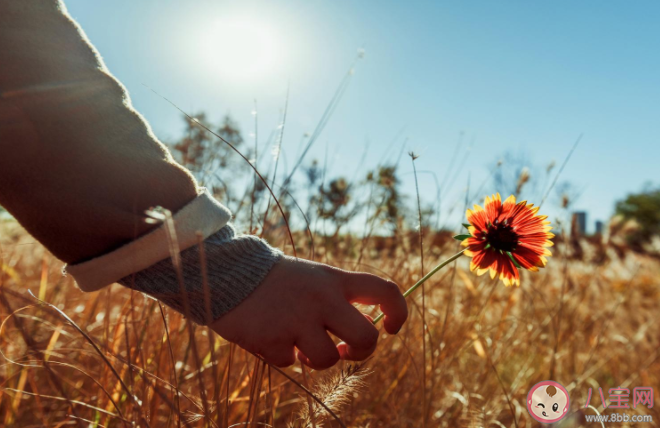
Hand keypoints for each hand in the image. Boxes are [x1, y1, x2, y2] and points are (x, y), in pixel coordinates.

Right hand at [210, 255, 407, 369]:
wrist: (229, 273)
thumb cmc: (277, 280)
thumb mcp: (313, 277)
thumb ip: (338, 299)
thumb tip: (359, 336)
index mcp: (334, 280)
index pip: (384, 290)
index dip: (398, 313)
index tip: (389, 328)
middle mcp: (322, 299)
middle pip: (366, 338)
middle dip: (361, 352)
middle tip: (345, 350)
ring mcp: (298, 320)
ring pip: (327, 360)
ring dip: (316, 358)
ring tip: (300, 345)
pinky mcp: (273, 340)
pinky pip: (290, 363)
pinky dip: (283, 355)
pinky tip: (270, 335)